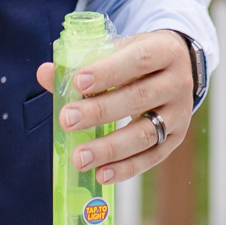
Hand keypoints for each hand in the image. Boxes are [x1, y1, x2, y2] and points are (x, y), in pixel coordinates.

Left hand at [36, 30, 192, 185]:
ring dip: (110, 148)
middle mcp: (178, 82)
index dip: (109, 71)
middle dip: (100, 111)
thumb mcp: (118, 51)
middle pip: (139, 98)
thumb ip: (83, 63)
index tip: (78, 83)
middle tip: (67, 120)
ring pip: (146, 133)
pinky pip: (152, 157)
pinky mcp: (176, 138)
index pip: (138, 59)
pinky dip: (126, 168)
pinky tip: (101, 174)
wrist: (177, 68)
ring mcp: (180, 113)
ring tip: (79, 157)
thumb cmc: (138, 59)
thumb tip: (45, 73)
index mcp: (164, 50)